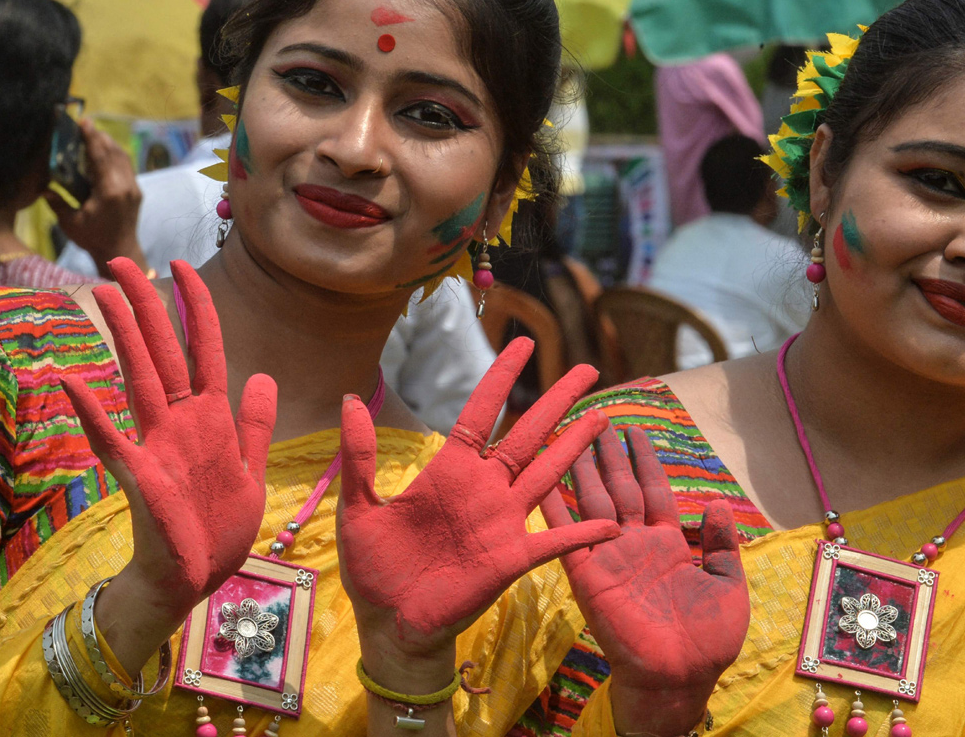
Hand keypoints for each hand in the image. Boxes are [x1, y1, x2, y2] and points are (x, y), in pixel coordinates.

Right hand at [47, 120, 146, 272]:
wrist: (120, 252)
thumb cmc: (92, 239)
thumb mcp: (69, 222)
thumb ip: (57, 202)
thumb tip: (44, 187)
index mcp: (109, 191)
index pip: (100, 157)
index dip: (91, 137)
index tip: (84, 121)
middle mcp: (125, 186)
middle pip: (113, 152)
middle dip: (99, 136)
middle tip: (85, 124)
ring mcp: (134, 188)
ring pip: (123, 158)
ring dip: (109, 144)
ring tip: (94, 134)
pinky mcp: (136, 191)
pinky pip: (127, 167)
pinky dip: (116, 156)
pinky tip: (105, 152)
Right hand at [62, 259, 275, 620]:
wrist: (194, 579)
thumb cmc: (220, 526)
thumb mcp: (252, 469)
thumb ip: (255, 424)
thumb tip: (262, 376)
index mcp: (211, 417)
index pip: (205, 349)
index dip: (197, 308)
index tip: (184, 266)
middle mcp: (181, 422)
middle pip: (163, 352)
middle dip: (147, 305)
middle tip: (119, 262)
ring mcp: (157, 445)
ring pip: (139, 378)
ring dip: (124, 337)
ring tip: (105, 295)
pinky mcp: (139, 476)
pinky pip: (111, 439)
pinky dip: (92, 412)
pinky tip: (73, 381)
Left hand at [337, 338, 621, 666]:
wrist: (389, 622)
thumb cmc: (375, 567)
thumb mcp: (359, 507)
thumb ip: (361, 456)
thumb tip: (350, 398)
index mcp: (450, 470)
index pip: (481, 412)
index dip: (502, 377)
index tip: (523, 343)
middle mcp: (484, 488)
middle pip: (528, 432)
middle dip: (556, 399)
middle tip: (587, 368)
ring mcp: (502, 521)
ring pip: (548, 472)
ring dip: (575, 446)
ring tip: (604, 417)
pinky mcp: (511, 557)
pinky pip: (555, 541)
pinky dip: (583, 532)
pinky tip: (613, 525)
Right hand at [540, 426, 748, 731]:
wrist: (679, 679)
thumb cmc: (708, 640)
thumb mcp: (728, 586)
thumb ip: (723, 545)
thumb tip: (717, 503)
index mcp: (668, 543)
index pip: (653, 490)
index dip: (643, 460)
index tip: (633, 429)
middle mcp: (635, 544)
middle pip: (619, 487)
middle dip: (607, 454)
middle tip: (595, 419)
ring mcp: (610, 557)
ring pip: (593, 503)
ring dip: (581, 471)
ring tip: (568, 437)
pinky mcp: (589, 576)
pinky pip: (569, 538)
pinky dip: (555, 511)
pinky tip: (544, 483)